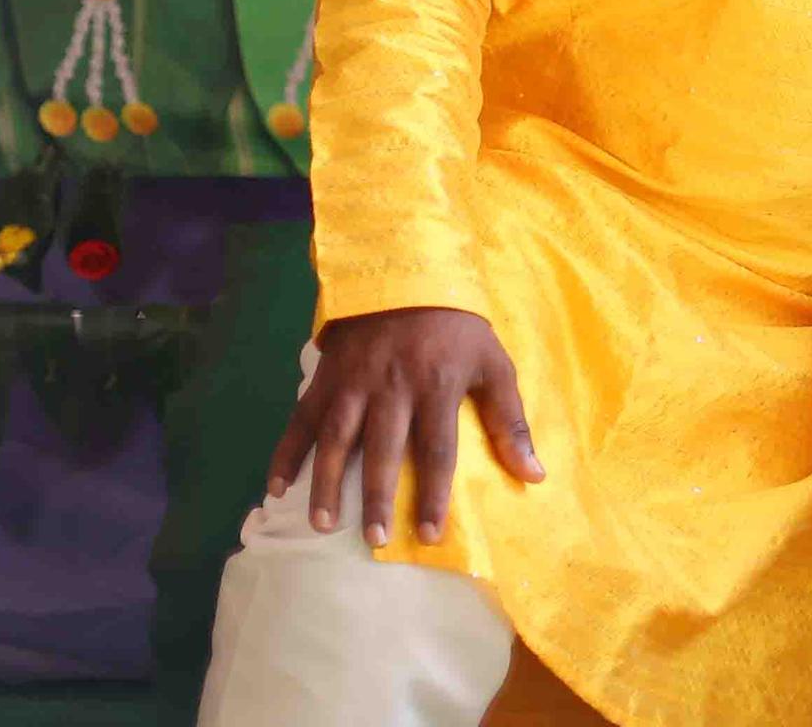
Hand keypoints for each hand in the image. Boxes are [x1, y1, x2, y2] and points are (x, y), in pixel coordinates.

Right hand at [266, 306, 543, 547]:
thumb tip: (534, 474)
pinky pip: (301, 420)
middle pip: (384, 451)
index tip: (430, 534)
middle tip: (376, 540)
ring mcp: (354, 384)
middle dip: (378, 498)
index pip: (437, 450)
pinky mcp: (326, 378)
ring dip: (328, 484)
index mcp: (436, 386)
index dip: (434, 494)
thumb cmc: (457, 327)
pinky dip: (287, 454)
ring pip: (337, 440)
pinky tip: (277, 488)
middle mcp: (392, 389)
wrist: (406, 272)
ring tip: (324, 525)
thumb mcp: (493, 364)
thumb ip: (510, 421)